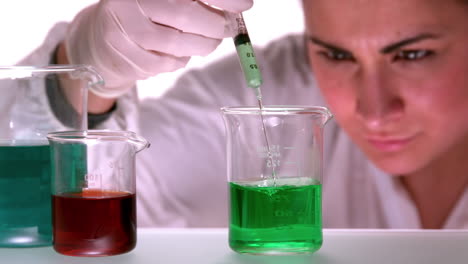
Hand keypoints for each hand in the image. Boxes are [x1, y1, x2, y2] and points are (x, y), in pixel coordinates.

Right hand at [64, 0, 252, 97]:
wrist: (103, 37)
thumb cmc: (146, 13)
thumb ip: (197, 1)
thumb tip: (237, 4)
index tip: (245, 4)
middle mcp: (132, 2)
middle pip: (186, 15)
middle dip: (216, 25)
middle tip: (227, 27)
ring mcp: (127, 30)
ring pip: (179, 44)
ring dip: (203, 45)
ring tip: (207, 41)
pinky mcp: (127, 57)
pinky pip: (168, 63)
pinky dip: (182, 60)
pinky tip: (178, 52)